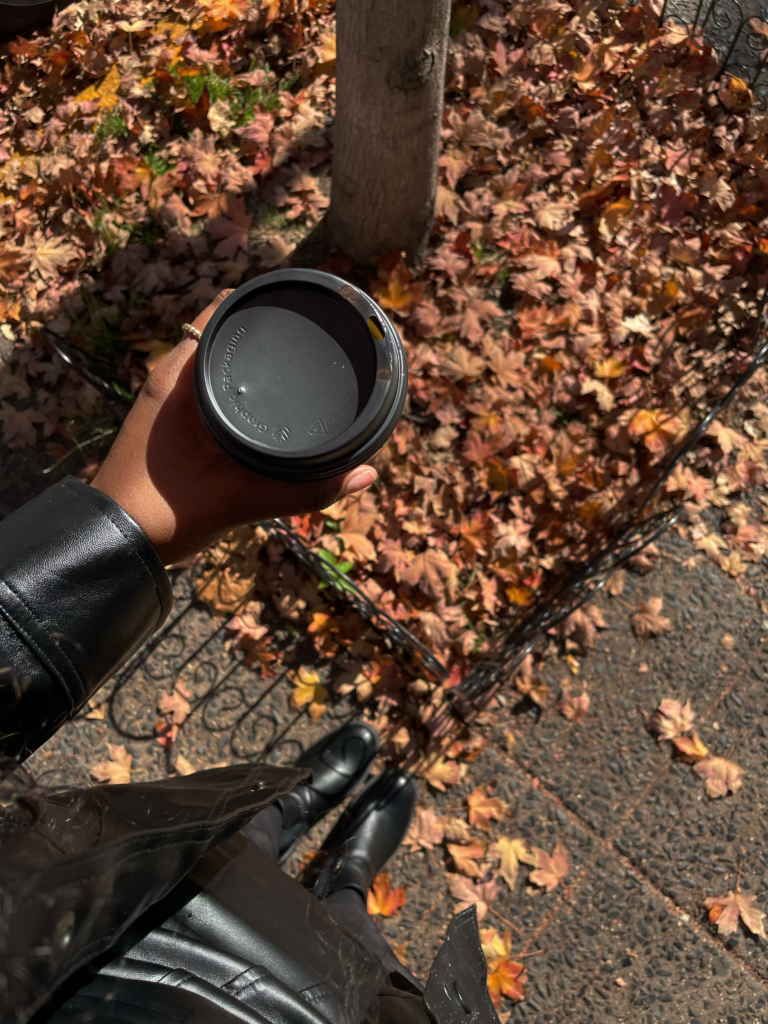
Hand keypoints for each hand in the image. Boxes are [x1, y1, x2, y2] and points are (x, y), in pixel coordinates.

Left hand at [91, 291, 376, 564]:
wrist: (116, 545)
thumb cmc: (164, 513)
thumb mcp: (242, 499)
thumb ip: (307, 489)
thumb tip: (365, 475)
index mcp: (178, 377)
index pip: (222, 313)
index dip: (262, 304)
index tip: (303, 307)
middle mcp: (169, 378)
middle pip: (224, 333)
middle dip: (266, 334)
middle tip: (315, 337)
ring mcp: (167, 400)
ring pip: (216, 364)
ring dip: (250, 362)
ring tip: (300, 365)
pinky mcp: (169, 423)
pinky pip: (209, 389)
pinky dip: (237, 389)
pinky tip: (267, 407)